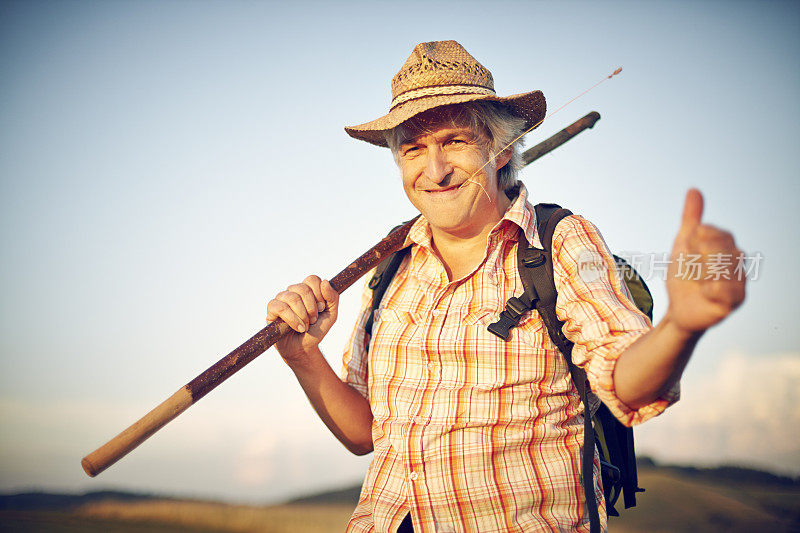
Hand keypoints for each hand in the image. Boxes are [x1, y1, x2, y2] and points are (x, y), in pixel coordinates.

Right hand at [266, 275, 338, 362]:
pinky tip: (298, 328)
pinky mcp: (272, 309)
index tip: (321, 308)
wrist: (304, 348)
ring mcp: (281, 299)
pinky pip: (281, 308)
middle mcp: (293, 291)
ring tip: (305, 326)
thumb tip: (324, 282)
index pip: (312, 279)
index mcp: (307, 289)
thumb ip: (333, 298)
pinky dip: (292, 319)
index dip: (319, 294)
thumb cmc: (316, 330)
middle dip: (312, 308)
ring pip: (292, 298)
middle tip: (313, 320)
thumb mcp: (331, 315)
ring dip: (303, 315)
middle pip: (303, 288)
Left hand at [666, 189, 745, 333]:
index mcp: (728, 247)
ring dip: (700, 273)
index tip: (688, 248)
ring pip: (721, 268)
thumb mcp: (683, 244)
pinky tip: (702, 292)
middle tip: (691, 268)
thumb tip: (694, 190)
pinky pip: (724, 290)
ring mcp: (738, 282)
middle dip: (697, 258)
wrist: (677, 306)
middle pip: (720, 249)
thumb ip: (691, 219)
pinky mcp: (734, 302)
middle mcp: (738, 263)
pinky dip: (708, 289)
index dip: (697, 240)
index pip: (718, 233)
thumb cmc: (684, 275)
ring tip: (696, 280)